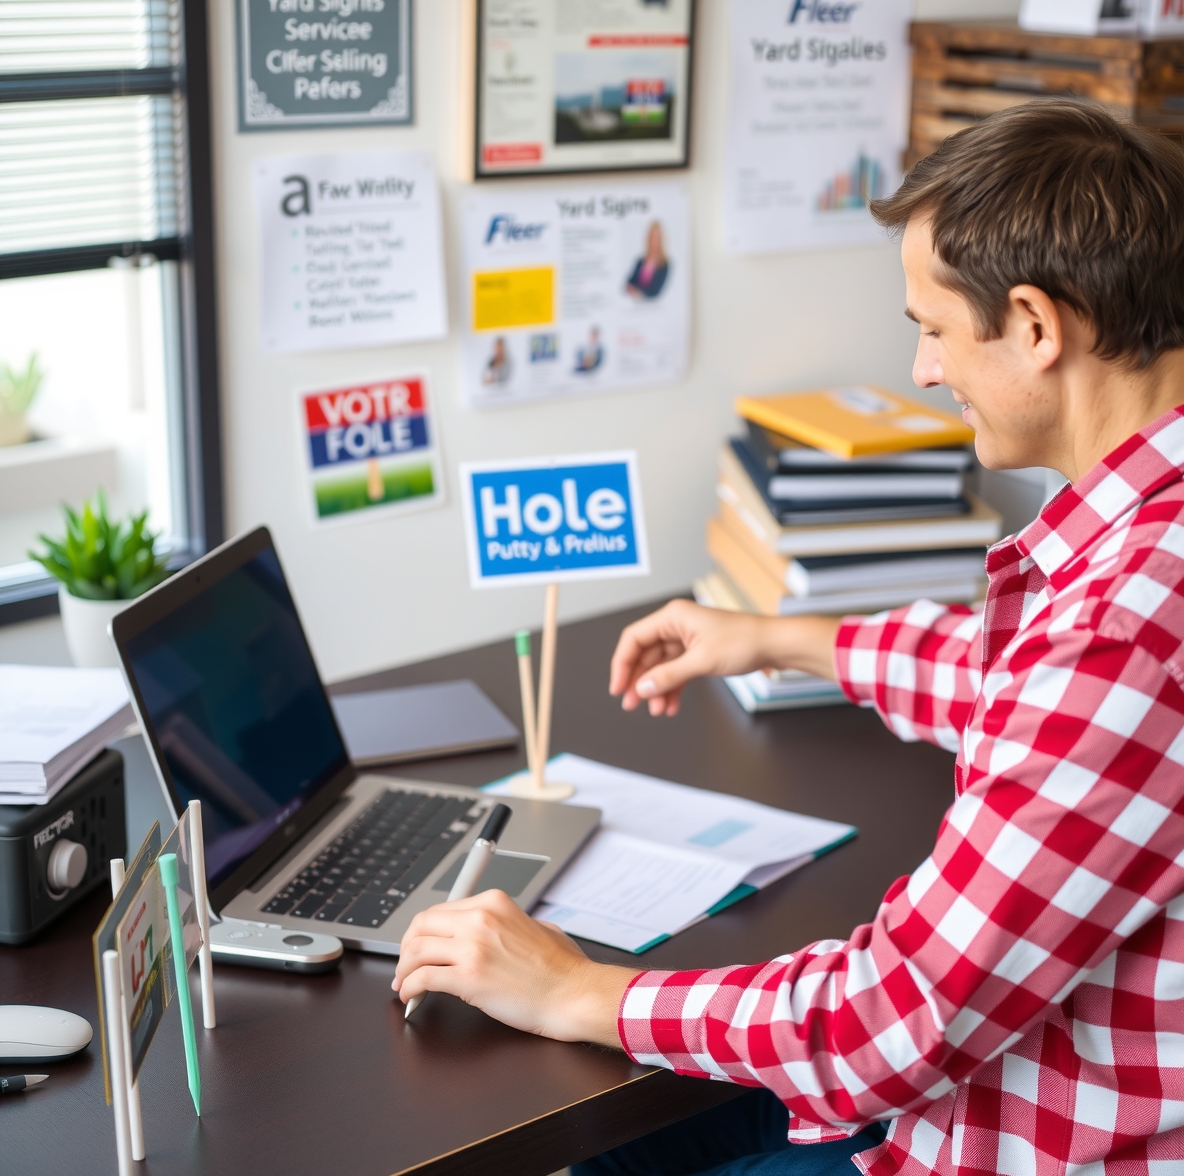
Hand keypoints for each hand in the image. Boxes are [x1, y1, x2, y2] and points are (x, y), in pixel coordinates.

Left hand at [392, 889, 637, 1046]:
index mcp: (494, 903)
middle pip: (421, 926)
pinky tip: (411, 996)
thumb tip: (492, 932)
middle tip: (405, 964)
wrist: (573, 994)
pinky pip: (423, 978)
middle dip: (406, 947)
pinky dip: (410, 988)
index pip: (441, 909)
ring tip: (405, 983)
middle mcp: (479, 919)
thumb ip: (508, 923)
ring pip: (415, 951)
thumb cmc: (562, 968)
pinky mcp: (468, 978)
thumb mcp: (537, 926)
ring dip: (404, 969)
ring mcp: (472, 947)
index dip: (423, 930)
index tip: (419, 944)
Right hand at [608, 600, 771, 715]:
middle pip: (645, 655)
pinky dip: (672, 688)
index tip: (619, 687)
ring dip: (657, 689)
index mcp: (673, 616)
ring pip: (660, 667)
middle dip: (640, 681)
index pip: (634, 639)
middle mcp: (677, 625)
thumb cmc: (745, 641)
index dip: (623, 664)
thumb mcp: (701, 661)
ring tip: (655, 709)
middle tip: (632, 704)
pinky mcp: (698, 652)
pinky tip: (670, 705)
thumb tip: (642, 688)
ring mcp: (687, 639)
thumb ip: (669, 675)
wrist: (775, 646)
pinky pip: (676, 672)